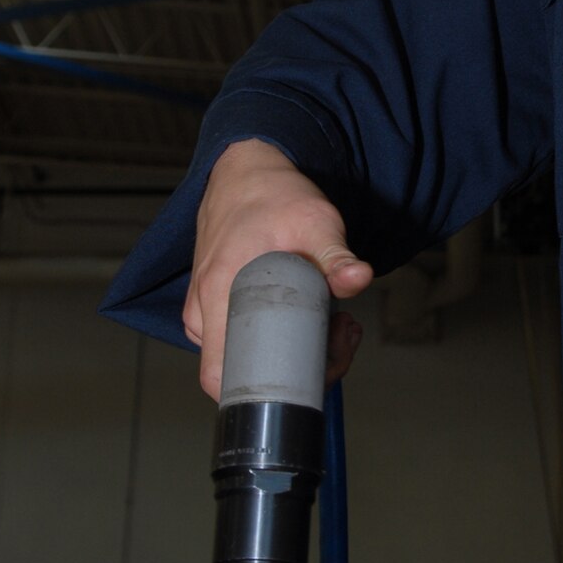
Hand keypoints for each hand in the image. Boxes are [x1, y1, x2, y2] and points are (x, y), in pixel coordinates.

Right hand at [184, 139, 373, 399]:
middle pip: (247, 372)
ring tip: (338, 319)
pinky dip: (286, 336)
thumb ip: (335, 255)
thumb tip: (359, 278)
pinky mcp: (221, 307)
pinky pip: (250, 339)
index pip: (221, 377)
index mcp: (215, 297)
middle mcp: (204, 313)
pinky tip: (321, 315)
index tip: (317, 365)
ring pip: (253, 356)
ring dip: (302, 349)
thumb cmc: (273, 198)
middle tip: (343, 330)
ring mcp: (209, 311)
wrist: (247, 174)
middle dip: (304, 365)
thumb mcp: (314, 221)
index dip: (270, 388)